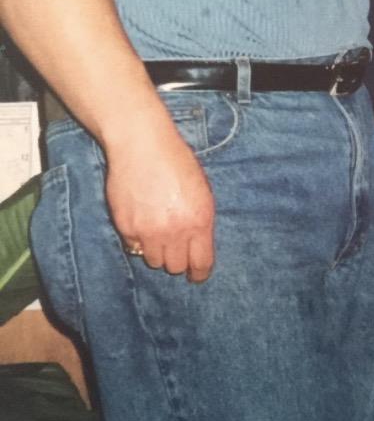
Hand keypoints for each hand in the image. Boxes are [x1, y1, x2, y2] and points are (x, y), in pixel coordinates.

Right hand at [104, 124, 215, 281]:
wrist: (142, 145)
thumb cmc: (176, 162)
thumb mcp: (201, 190)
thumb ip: (200, 220)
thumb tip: (197, 246)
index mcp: (199, 221)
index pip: (200, 263)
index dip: (198, 273)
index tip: (196, 275)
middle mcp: (174, 231)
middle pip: (175, 266)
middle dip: (177, 260)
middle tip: (176, 250)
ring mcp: (147, 231)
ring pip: (153, 261)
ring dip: (157, 251)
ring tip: (158, 233)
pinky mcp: (126, 227)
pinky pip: (134, 247)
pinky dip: (138, 241)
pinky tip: (142, 222)